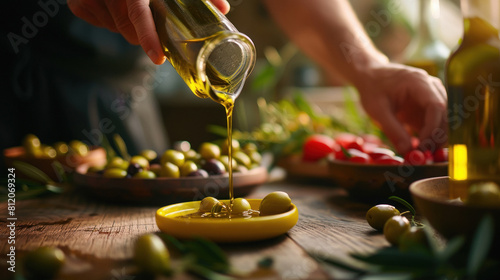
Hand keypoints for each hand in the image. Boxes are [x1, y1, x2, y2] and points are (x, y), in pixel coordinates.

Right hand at [67, 0, 229, 64]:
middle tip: (154, 29)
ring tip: (131, 6)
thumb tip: (223, 10)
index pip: (137, 14)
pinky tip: (113, 4)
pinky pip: (98, 21)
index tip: (158, 58)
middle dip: (144, 34)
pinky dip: (109, 19)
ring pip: (114, 27)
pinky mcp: (78, 4)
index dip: (148, 37)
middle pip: (128, 29)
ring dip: (127, 25)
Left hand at [355, 63, 446, 154]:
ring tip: (420, 153)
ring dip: (436, 138)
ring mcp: (432, 96)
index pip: (436, 106)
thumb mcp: (377, 110)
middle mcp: (432, 87)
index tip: (421, 146)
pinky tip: (419, 149)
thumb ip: (392, 130)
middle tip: (422, 155)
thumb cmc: (373, 90)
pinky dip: (430, 137)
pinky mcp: (428, 107)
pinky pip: (436, 123)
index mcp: (419, 82)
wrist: (371, 76)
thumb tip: (407, 151)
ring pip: (444, 120)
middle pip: (445, 114)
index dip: (432, 129)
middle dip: (436, 136)